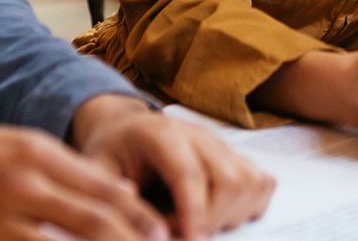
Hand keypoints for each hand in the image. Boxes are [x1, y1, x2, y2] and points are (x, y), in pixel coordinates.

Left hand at [71, 94, 274, 240]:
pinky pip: (261, 183)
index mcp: (162, 134)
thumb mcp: (97, 173)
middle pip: (228, 181)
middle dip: (211, 220)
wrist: (125, 128)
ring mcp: (222, 144)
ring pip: (250, 183)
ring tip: (197, 225)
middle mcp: (199, 135)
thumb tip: (150, 232)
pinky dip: (248, 206)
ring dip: (231, 215)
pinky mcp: (236, 155)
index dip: (193, 214)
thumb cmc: (111, 153)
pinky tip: (220, 215)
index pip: (189, 175)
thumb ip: (119, 202)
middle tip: (179, 235)